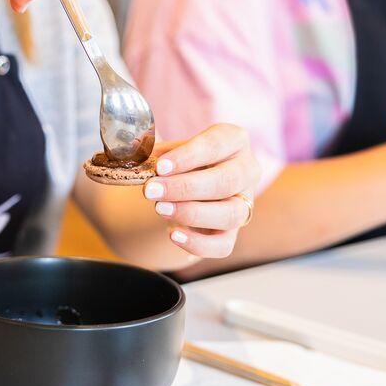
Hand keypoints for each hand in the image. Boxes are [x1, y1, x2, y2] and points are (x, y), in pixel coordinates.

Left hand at [143, 124, 259, 257]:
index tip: (161, 167)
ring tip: (160, 209)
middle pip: (227, 181)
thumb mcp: (170, 150)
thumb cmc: (179, 162)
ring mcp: (244, 203)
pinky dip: (199, 243)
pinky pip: (224, 245)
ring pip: (231, 214)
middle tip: (152, 190)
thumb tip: (138, 160)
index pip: (217, 144)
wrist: (183, 187)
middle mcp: (246, 170)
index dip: (189, 156)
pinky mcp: (233, 232)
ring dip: (193, 213)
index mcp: (233, 140)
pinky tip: (174, 235)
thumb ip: (157, 155)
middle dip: (186, 187)